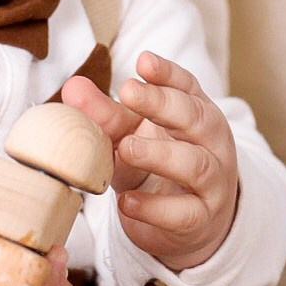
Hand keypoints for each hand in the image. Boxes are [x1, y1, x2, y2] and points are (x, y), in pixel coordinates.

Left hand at [61, 52, 239, 271]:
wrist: (190, 224)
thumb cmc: (158, 169)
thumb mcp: (131, 137)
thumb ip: (105, 114)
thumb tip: (73, 86)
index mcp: (197, 114)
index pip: (188, 87)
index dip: (167, 73)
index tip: (142, 61)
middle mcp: (211, 143)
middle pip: (196, 117)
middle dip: (162, 103)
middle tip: (128, 92)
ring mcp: (212, 182)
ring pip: (195, 164)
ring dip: (160, 154)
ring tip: (127, 148)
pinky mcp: (201, 219)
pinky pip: (184, 213)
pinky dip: (154, 208)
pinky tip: (126, 201)